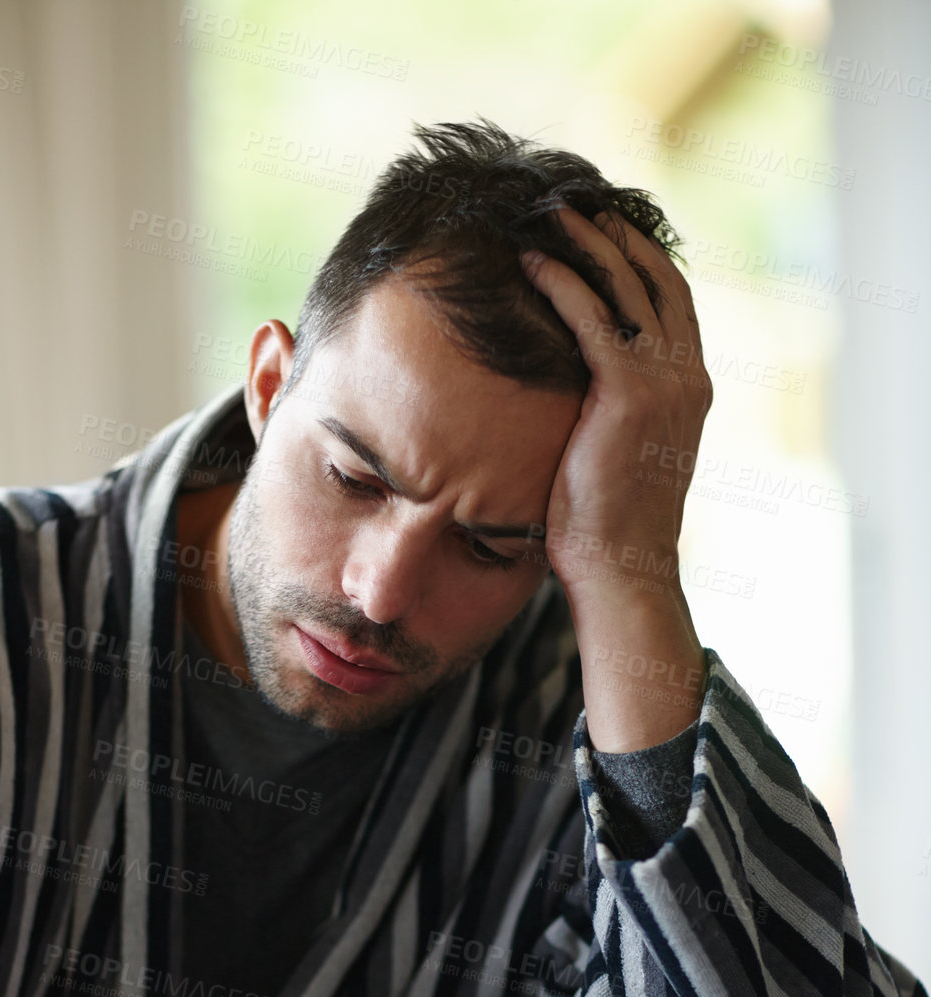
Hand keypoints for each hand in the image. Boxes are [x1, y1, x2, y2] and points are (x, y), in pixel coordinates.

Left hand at [521, 209, 711, 749]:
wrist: (624, 571)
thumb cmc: (606, 530)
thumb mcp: (616, 457)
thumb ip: (608, 415)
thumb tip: (569, 403)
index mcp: (688, 389)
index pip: (672, 303)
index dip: (643, 259)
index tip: (608, 230)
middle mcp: (685, 376)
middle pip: (656, 279)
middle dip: (617, 235)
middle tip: (576, 202)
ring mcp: (662, 381)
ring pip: (627, 286)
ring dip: (588, 243)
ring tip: (548, 213)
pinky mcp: (627, 393)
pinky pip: (592, 318)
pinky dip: (562, 282)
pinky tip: (530, 262)